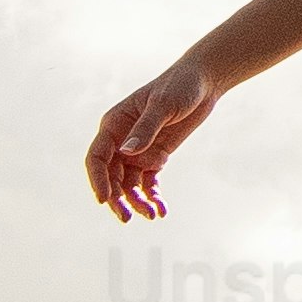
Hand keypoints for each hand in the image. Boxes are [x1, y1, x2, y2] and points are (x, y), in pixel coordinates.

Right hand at [88, 56, 217, 219]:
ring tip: (152, 215)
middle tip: (126, 218)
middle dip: (118, 198)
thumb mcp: (163, 105)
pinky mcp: (155, 158)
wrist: (203, 84)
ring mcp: (138, 151)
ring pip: (130, 184)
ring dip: (137, 201)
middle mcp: (121, 140)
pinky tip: (162, 211)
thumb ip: (146, 129)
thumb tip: (127, 152)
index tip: (104, 199)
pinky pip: (149, 183)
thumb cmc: (180, 86)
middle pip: (112, 176)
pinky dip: (153, 197)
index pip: (97, 157)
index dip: (97, 179)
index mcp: (114, 124)